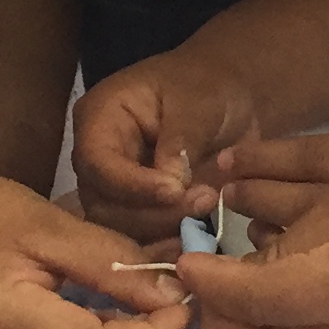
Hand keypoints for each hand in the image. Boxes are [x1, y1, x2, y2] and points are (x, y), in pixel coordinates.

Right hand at [69, 45, 266, 238]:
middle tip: (202, 200)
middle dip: (152, 212)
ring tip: (207, 206)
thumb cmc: (208, 86)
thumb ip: (181, 140)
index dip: (132, 184)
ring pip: (120, 229)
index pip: (97, 162)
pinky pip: (142, 239)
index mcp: (99, 119)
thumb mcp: (197, 100)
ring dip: (164, 229)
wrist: (231, 98)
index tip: (175, 190)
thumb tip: (170, 184)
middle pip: (103, 203)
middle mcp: (98, 158)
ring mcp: (116, 189)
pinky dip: (169, 243)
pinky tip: (199, 232)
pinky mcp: (138, 211)